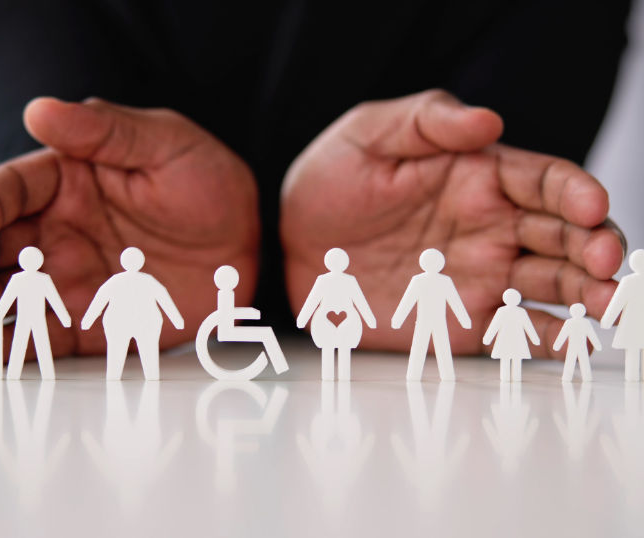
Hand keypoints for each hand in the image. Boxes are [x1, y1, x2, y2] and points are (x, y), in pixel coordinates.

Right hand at [0, 98, 259, 365]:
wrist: (252, 240)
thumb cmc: (209, 181)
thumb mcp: (165, 142)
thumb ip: (105, 131)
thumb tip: (39, 110)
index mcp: (66, 181)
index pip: (8, 191)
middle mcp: (58, 232)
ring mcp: (74, 279)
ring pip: (10, 297)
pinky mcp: (96, 322)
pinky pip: (50, 337)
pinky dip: (18, 348)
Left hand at [281, 90, 622, 357]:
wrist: (290, 244)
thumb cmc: (330, 181)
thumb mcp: (368, 135)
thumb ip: (425, 121)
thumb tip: (488, 121)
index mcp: (478, 178)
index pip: (543, 180)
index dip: (574, 192)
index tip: (589, 206)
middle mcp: (491, 228)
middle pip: (562, 236)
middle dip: (594, 248)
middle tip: (605, 263)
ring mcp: (479, 277)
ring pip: (551, 286)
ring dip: (587, 296)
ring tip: (608, 307)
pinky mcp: (459, 321)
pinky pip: (512, 332)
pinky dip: (548, 340)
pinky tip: (574, 345)